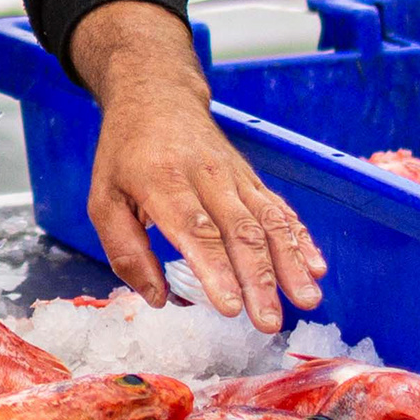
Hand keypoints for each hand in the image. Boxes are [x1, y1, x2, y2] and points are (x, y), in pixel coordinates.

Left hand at [69, 0, 326, 328]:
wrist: (157, 96)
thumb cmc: (126, 155)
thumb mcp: (103, 199)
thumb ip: (125, 251)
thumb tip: (157, 298)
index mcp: (161, 182)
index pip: (193, 229)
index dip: (215, 269)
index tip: (229, 307)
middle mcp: (204, 177)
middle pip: (238, 231)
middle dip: (258, 280)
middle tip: (269, 322)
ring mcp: (233, 176)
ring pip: (267, 221)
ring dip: (290, 263)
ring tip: (307, 299)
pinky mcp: (251, 178)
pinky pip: (279, 209)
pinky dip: (301, 238)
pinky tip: (316, 267)